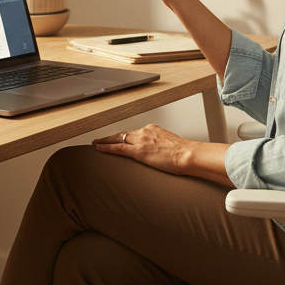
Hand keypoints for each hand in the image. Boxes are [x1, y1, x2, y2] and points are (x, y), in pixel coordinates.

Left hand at [92, 125, 231, 185]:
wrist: (188, 155)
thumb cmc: (184, 154)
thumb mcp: (171, 145)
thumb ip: (162, 146)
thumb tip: (160, 153)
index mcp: (153, 130)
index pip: (134, 133)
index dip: (124, 136)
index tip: (118, 138)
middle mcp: (145, 132)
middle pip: (123, 134)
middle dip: (111, 137)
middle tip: (100, 140)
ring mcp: (141, 140)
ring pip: (118, 139)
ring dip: (105, 141)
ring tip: (96, 144)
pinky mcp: (139, 151)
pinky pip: (118, 148)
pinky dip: (107, 147)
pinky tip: (99, 148)